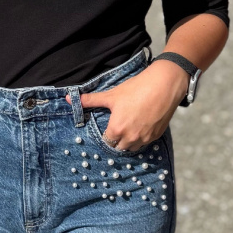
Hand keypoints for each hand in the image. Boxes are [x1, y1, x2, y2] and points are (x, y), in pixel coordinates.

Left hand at [66, 63, 186, 151]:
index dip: (106, 135)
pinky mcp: (157, 136)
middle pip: (119, 147)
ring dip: (129, 141)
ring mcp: (145, 138)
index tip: (108, 128)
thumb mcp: (111, 95)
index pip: (107, 142)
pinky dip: (142, 137)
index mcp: (116, 130)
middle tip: (118, 127)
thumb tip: (69, 98)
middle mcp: (130, 138)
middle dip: (117, 140)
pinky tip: (141, 125)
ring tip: (129, 127)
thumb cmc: (135, 89)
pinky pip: (146, 142)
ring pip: (133, 147)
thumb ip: (90, 100)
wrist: (164, 85)